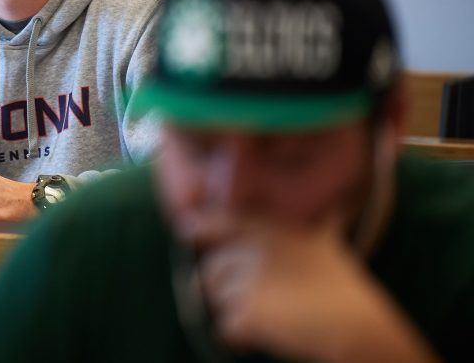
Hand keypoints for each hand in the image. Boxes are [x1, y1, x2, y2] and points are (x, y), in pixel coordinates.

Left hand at [191, 214, 434, 362]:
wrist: (358, 326)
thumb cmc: (341, 287)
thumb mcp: (321, 241)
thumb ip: (302, 223)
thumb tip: (314, 207)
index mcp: (271, 227)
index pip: (219, 219)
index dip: (199, 224)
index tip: (186, 227)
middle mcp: (256, 245)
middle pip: (213, 268)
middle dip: (227, 287)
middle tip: (260, 299)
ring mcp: (251, 278)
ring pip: (218, 298)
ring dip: (236, 311)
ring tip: (270, 316)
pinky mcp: (249, 310)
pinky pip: (227, 327)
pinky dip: (240, 337)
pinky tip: (263, 337)